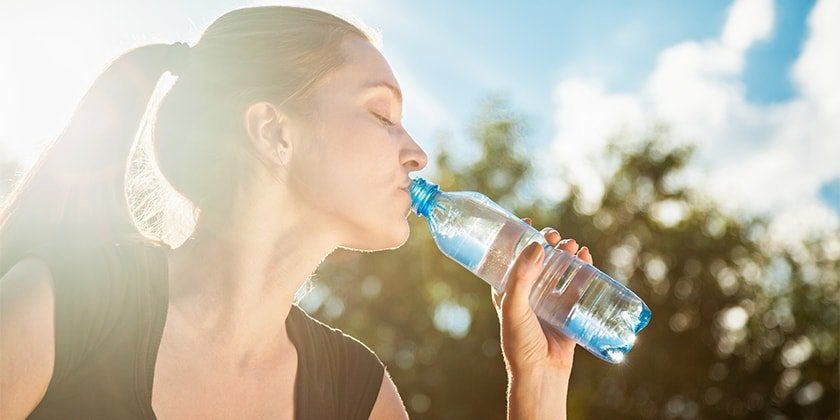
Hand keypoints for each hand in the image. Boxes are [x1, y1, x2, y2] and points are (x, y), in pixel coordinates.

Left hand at [491, 220, 592, 419]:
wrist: (541, 373)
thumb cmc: (519, 342)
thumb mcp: (513, 306)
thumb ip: (522, 277)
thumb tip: (537, 245)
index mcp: (508, 290)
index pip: (512, 257)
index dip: (520, 237)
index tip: (529, 221)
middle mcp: (528, 292)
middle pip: (539, 259)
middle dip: (548, 243)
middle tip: (555, 236)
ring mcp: (549, 300)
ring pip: (559, 269)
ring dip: (567, 254)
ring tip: (574, 246)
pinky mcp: (568, 310)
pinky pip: (577, 285)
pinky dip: (583, 269)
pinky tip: (587, 258)